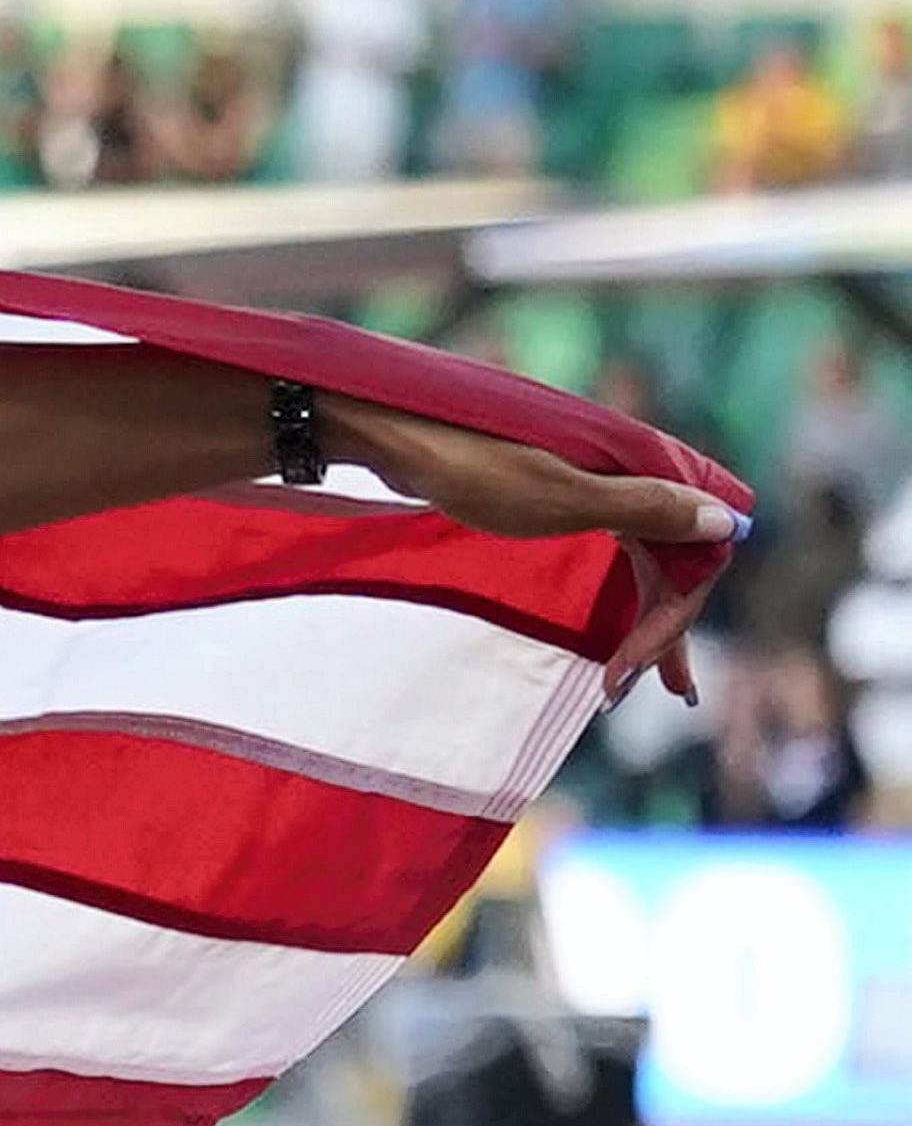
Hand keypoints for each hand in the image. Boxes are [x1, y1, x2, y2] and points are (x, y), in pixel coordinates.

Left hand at [327, 396, 737, 701]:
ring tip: (637, 675)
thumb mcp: (557, 496)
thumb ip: (641, 508)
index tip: (636, 667)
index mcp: (641, 467)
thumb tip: (727, 522)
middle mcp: (630, 473)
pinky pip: (613, 548)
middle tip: (660, 690)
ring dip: (648, 615)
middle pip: (674, 558)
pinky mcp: (562, 494)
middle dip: (668, 626)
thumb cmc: (471, 465)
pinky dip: (619, 591)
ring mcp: (596, 484)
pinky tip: (617, 624)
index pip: (694, 552)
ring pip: (644, 557)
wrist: (398, 434)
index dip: (675, 615)